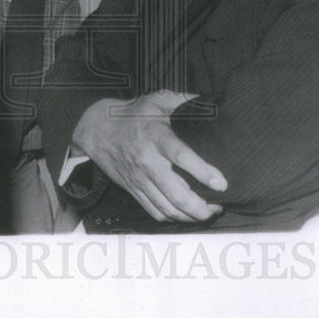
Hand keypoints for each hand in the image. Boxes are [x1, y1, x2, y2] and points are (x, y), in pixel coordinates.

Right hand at [71, 89, 226, 221]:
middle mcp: (148, 162)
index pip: (182, 157)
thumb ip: (182, 99)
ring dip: (190, 216)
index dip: (203, 172)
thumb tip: (208, 99)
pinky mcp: (133, 189)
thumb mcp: (156, 100)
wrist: (97, 130)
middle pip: (176, 194)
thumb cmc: (131, 115)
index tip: (221, 183)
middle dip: (200, 207)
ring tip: (207, 213)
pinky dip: (172, 218)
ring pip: (167, 208)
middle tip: (217, 207)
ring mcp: (140, 179)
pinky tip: (184, 215)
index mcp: (156, 137)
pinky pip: (154, 211)